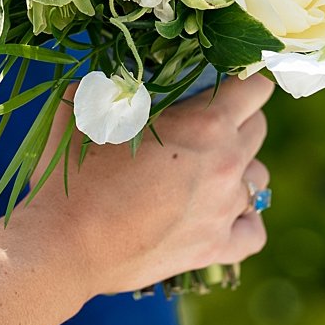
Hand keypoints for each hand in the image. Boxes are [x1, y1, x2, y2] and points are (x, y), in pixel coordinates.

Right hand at [22, 73, 272, 296]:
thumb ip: (113, 85)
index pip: (255, 88)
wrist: (64, 244)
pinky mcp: (215, 249)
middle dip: (237, 121)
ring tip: (207, 173)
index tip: (224, 85)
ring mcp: (224, 209)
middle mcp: (226, 164)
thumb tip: (119, 75)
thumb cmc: (73, 172)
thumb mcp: (88, 108)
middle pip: (259, 129)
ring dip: (240, 170)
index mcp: (205, 123)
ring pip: (259, 179)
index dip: (242, 82)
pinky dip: (244, 221)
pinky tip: (223, 215)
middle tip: (202, 128)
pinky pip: (253, 232)